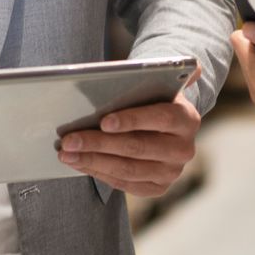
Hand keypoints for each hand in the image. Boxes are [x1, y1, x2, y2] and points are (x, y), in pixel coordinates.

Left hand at [56, 78, 202, 198]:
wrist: (165, 127)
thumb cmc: (152, 100)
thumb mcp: (156, 85)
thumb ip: (158, 75)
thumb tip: (187, 66)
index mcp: (187, 119)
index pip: (161, 118)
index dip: (132, 120)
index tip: (103, 121)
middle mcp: (183, 149)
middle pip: (137, 147)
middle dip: (99, 144)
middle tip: (69, 140)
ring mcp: (171, 172)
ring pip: (127, 169)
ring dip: (92, 161)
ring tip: (67, 153)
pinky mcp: (158, 187)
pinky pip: (125, 183)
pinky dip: (99, 173)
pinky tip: (79, 163)